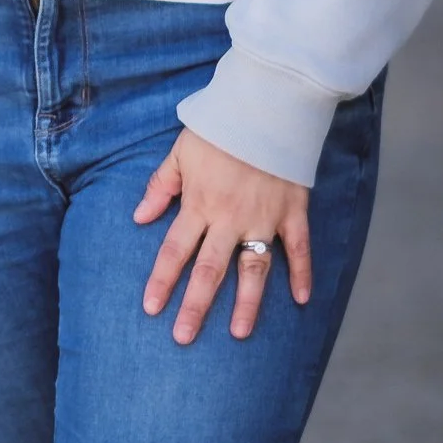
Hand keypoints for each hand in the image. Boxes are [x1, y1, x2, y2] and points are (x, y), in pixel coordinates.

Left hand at [134, 128, 310, 344]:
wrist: (265, 104)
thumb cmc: (219, 127)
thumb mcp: (181, 151)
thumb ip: (161, 185)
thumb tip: (139, 216)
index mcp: (200, 203)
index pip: (176, 250)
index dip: (163, 280)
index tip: (152, 308)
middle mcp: (230, 218)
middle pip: (210, 270)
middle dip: (195, 306)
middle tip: (183, 338)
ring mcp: (264, 218)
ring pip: (254, 269)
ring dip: (247, 303)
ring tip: (239, 333)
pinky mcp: (292, 212)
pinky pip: (299, 248)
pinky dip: (303, 273)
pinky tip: (302, 300)